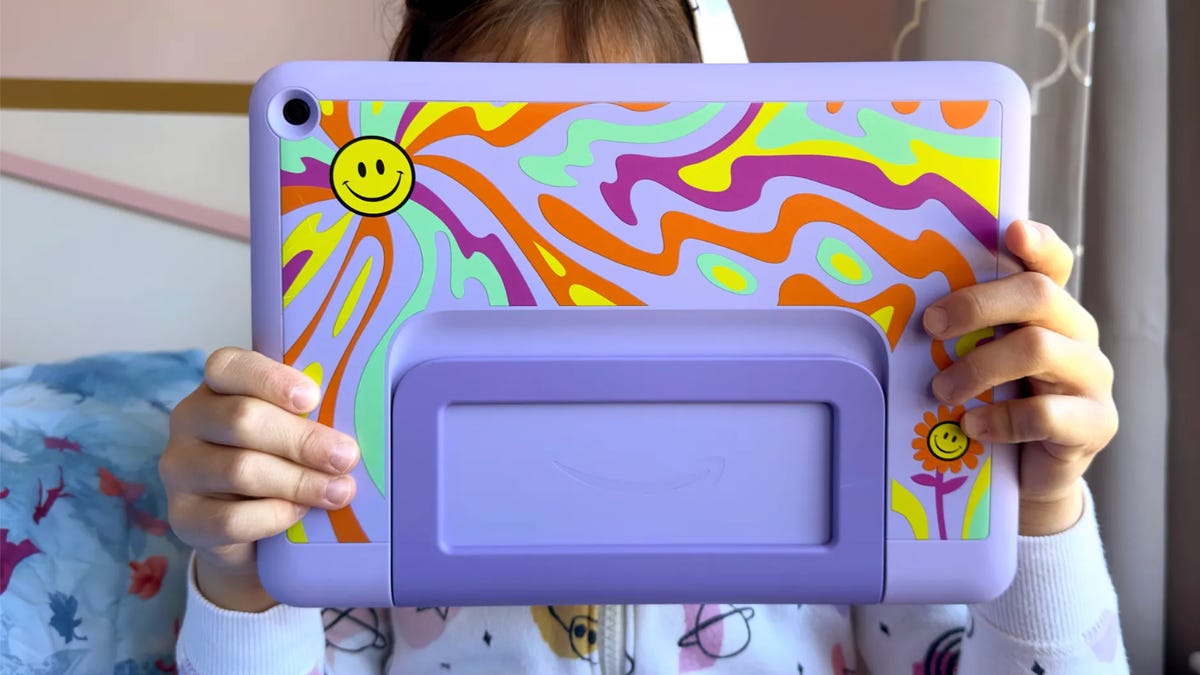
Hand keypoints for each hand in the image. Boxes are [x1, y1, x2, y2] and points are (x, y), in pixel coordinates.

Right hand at [160, 348, 359, 610]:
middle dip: (302, 439)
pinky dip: (273, 516)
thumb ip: (312, 416)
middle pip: (242, 420)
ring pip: (239, 470)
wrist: (248, 527)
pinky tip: (299, 514)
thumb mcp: (294, 427)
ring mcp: (180, 469)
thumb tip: (355, 426)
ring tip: (339, 491)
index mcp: (218, 385)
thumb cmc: (280, 459)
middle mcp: (190, 419)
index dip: (271, 380)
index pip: (229, 366)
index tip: (313, 398)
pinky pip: (230, 519)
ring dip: (298, 481)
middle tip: (346, 456)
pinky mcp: (184, 517)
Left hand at [922, 220, 1117, 535]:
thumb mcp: (977, 362)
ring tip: (942, 390)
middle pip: (1038, 295)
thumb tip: (906, 313)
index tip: (1011, 231)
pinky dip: (999, 419)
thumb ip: (962, 334)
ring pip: (1039, 349)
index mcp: (1050, 311)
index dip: (1037, 243)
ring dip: (979, 367)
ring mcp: (1092, 378)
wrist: (1026, 478)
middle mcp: (1078, 335)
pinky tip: (971, 427)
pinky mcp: (1095, 424)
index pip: (1052, 264)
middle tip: (931, 326)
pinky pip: (1045, 412)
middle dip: (978, 305)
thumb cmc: (994, 406)